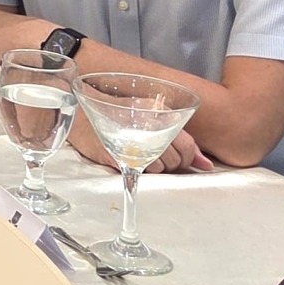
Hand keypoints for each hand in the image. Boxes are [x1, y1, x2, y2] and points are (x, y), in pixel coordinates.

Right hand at [67, 115, 211, 173]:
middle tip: (153, 155)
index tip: (177, 159)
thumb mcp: (148, 115)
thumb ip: (180, 138)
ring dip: (152, 167)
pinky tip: (126, 158)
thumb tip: (206, 165)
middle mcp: (145, 125)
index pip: (186, 146)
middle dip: (169, 164)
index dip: (185, 158)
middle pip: (174, 160)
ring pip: (158, 169)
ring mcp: (128, 141)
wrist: (77, 112)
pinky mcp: (113, 154)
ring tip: (137, 154)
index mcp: (157, 111)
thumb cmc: (114, 113)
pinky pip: (137, 172)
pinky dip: (136, 169)